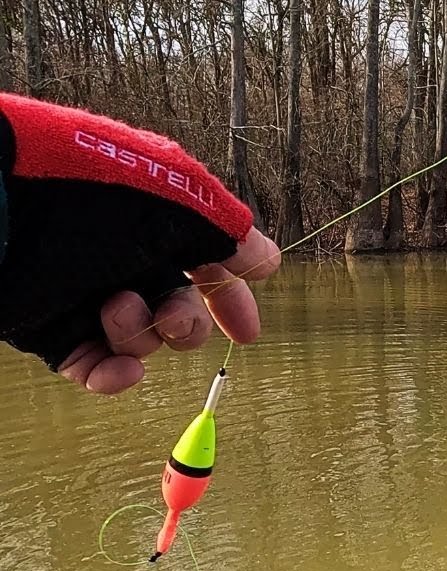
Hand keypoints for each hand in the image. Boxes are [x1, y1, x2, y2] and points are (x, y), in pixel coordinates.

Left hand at [0, 92, 280, 394]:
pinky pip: (95, 367)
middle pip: (181, 312)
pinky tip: (118, 371)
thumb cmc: (87, 191)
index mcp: (160, 219)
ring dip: (141, 334)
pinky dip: (113, 375)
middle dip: (186, 323)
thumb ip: (230, 234)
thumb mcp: (179, 201)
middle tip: (170, 318)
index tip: (246, 333)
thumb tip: (269, 261)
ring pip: (142, 340)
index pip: (210, 265)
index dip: (232, 299)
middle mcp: (127, 256)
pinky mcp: (49, 327)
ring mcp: (87, 293)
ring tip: (113, 307)